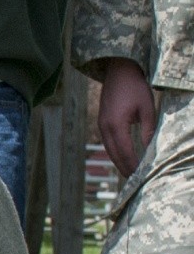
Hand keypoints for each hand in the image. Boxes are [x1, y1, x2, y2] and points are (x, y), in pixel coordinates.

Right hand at [96, 57, 156, 176]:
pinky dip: (115, 152)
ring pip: (109, 150)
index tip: (141, 175)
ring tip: (129, 172)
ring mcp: (101, 126)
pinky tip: (122, 157)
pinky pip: (108, 143)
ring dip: (118, 162)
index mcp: (116, 125)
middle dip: (124, 168)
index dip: (133, 165)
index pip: (125, 151)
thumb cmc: (135, 87)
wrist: (119, 72)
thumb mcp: (147, 108)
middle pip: (114, 154)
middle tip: (134, 181)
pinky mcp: (102, 123)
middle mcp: (105, 128)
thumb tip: (151, 149)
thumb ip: (148, 129)